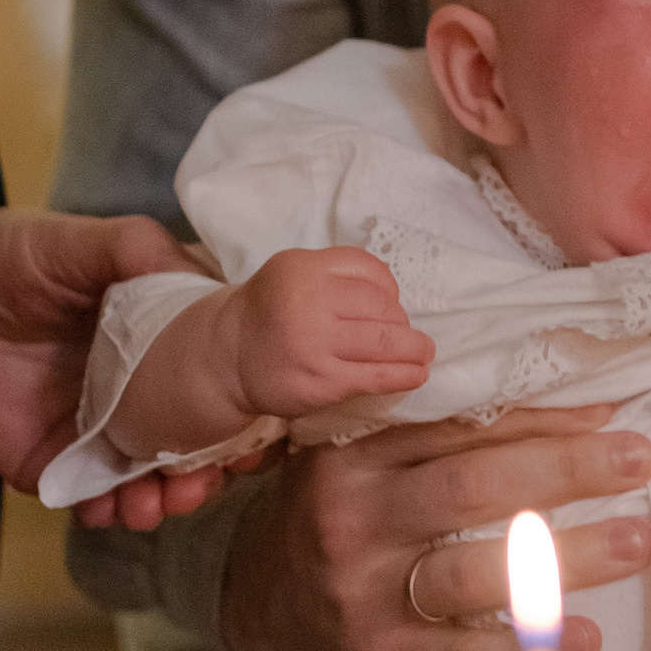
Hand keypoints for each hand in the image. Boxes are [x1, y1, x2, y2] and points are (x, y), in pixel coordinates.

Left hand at [0, 201, 228, 517]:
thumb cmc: (10, 255)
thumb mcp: (80, 241)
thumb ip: (141, 251)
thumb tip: (211, 279)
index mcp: (164, 333)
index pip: (222, 373)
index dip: (245, 401)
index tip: (259, 422)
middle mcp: (144, 386)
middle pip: (197, 436)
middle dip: (210, 465)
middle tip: (206, 477)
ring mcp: (103, 428)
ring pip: (152, 476)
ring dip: (166, 496)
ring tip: (158, 499)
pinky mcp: (56, 462)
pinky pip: (93, 498)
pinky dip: (109, 510)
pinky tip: (110, 507)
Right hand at [219, 406, 650, 650]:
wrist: (259, 602)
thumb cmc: (339, 513)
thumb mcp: (358, 452)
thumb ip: (426, 426)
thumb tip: (551, 386)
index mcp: (354, 451)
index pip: (458, 424)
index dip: (540, 414)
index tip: (611, 405)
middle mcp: (351, 516)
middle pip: (473, 486)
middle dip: (566, 469)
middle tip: (641, 458)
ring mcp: (359, 592)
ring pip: (474, 569)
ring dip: (566, 556)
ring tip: (636, 542)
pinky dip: (526, 648)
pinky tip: (586, 639)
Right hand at [223, 249, 433, 419]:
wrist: (227, 358)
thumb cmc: (270, 313)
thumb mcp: (292, 272)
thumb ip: (336, 273)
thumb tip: (393, 296)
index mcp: (303, 269)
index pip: (367, 270)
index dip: (389, 290)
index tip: (392, 306)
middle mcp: (308, 303)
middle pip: (381, 307)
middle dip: (402, 323)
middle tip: (409, 336)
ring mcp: (315, 345)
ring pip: (385, 341)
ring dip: (413, 349)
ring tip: (423, 353)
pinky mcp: (321, 382)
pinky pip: (376, 376)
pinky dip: (404, 375)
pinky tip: (416, 374)